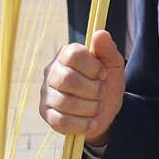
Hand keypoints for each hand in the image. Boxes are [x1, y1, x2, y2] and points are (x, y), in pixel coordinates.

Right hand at [39, 29, 124, 145]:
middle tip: (101, 92)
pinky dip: (81, 124)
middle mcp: (52, 71)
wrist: (105, 111)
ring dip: (90, 108)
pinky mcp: (46, 113)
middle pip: (68, 80)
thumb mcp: (113, 65)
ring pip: (65, 102)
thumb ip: (107, 49)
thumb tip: (100, 33)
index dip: (93, 67)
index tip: (102, 74)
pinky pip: (61, 121)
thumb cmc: (106, 83)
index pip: (73, 55)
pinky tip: (91, 122)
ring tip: (97, 107)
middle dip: (93, 90)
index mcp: (66, 54)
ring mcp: (46, 93)